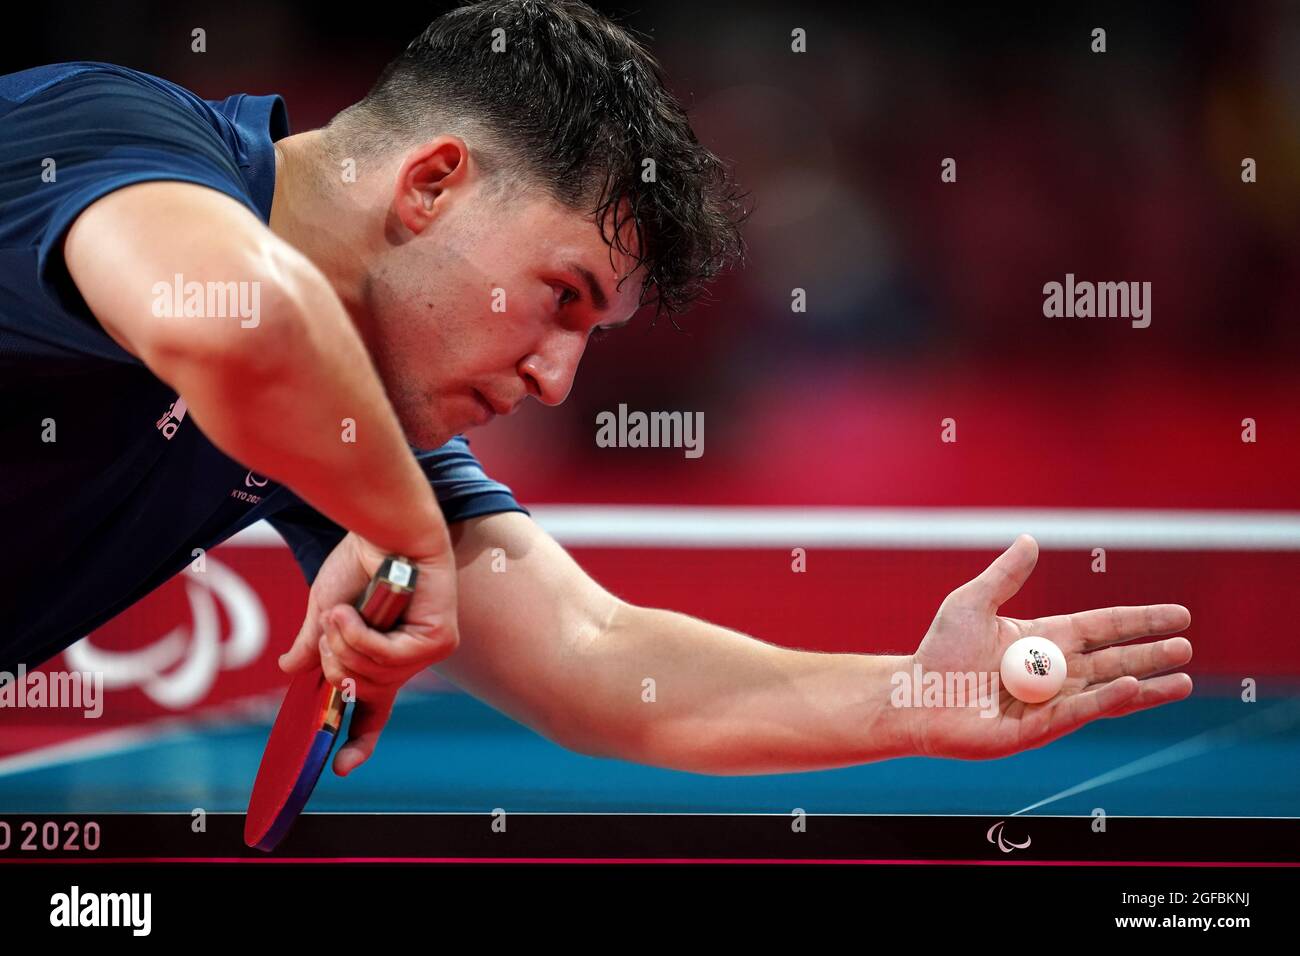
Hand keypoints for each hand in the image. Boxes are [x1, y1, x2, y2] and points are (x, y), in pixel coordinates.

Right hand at [279, 531, 458, 773]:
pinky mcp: (438, 639)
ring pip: (371, 677)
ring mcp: (426, 651)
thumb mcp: (326, 610)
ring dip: (345, 642)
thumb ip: (315, 644)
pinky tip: (355, 611)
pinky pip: (387, 659)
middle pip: (358, 693)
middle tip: (332, 623)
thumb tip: (291, 669)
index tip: (341, 767)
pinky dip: (362, 636)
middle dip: (334, 660)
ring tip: (345, 609)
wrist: (383, 527)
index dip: (358, 742)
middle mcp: (407, 660)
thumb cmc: (359, 561)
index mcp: (383, 658)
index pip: (373, 712)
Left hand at [906, 534, 1192, 759]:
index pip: (1103, 627)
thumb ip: (1005, 576)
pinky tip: (1134, 688)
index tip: (1177, 615)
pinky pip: (1080, 712)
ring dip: (1146, 686)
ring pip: (1109, 691)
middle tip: (1187, 646)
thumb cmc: (938, 652)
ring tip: (1185, 679)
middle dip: (1152, 654)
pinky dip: (1108, 700)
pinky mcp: (1040, 729)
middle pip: (1115, 660)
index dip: (1139, 621)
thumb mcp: (972, 603)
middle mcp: (1055, 672)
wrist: (913, 696)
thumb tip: (1030, 539)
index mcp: (1045, 640)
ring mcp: (1051, 702)